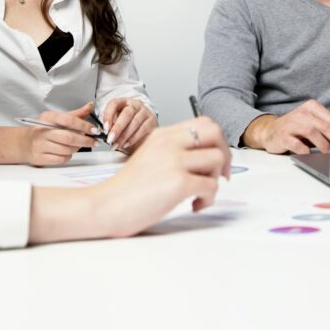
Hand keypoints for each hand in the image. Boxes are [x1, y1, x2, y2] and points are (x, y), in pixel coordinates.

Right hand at [25, 102, 99, 166]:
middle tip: (94, 142)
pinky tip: (67, 152)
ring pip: (66, 150)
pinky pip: (60, 159)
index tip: (94, 130)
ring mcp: (40, 145)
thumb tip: (91, 105)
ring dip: (76, 149)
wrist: (24, 143)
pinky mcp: (39, 158)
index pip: (69, 120)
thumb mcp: (58, 118)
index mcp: (48, 118)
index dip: (84, 125)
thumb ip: (75, 114)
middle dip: (84, 141)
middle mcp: (42, 131)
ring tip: (78, 145)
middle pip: (69, 138)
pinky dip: (68, 156)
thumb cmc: (44, 129)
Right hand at [89, 116, 231, 236]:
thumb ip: (172, 152)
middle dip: (225, 154)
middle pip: (216, 132)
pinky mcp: (178, 183)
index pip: (204, 123)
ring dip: (216, 179)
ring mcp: (174, 161)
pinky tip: (194, 205)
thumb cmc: (125, 189)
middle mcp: (169, 143)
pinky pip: (211, 186)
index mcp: (162, 135)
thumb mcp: (149, 157)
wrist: (105, 206)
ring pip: (217, 159)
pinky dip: (208, 199)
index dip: (216, 141)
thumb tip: (200, 159)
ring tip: (200, 193)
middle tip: (220, 174)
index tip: (214, 160)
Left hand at [103, 98, 157, 150]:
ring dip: (124, 136)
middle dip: (117, 128)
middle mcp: (135, 104)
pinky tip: (126, 144)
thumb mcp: (117, 120)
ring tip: (116, 145)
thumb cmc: (128, 123)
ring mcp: (145, 112)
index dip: (108, 115)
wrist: (144, 125)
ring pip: (135, 122)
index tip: (105, 127)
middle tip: (110, 139)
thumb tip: (104, 133)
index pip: (114, 103)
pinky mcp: (152, 120)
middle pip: (127, 113)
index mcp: (124, 101)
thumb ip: (111, 124)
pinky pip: (143, 129)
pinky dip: (133, 138)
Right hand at [243, 100, 329, 154]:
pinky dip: (306, 151)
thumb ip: (326, 126)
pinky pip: (298, 145)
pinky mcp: (282, 136)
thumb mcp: (312, 123)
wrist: (270, 132)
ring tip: (326, 153)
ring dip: (322, 145)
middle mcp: (301, 112)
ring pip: (311, 132)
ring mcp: (290, 124)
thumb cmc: (296, 129)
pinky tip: (308, 153)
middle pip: (324, 125)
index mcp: (311, 106)